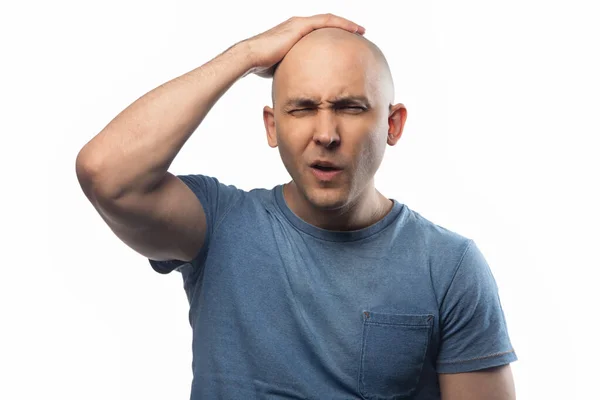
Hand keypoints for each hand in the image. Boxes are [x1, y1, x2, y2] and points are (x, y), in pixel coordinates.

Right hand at [242, 14, 365, 77]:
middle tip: (358, 34)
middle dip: (343, 28)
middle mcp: (297, 25)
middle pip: (326, 23)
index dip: (333, 35)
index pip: (318, 32)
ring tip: (361, 31)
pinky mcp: (300, 26)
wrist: (251, 57)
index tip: (345, 43)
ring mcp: (299, 24)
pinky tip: (355, 30)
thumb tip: (300, 85)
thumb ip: (293, 70)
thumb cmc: (262, 66)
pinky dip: (343, 24)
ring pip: (329, 20)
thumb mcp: (283, 66)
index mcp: (294, 33)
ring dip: (346, 24)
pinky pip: (327, 21)